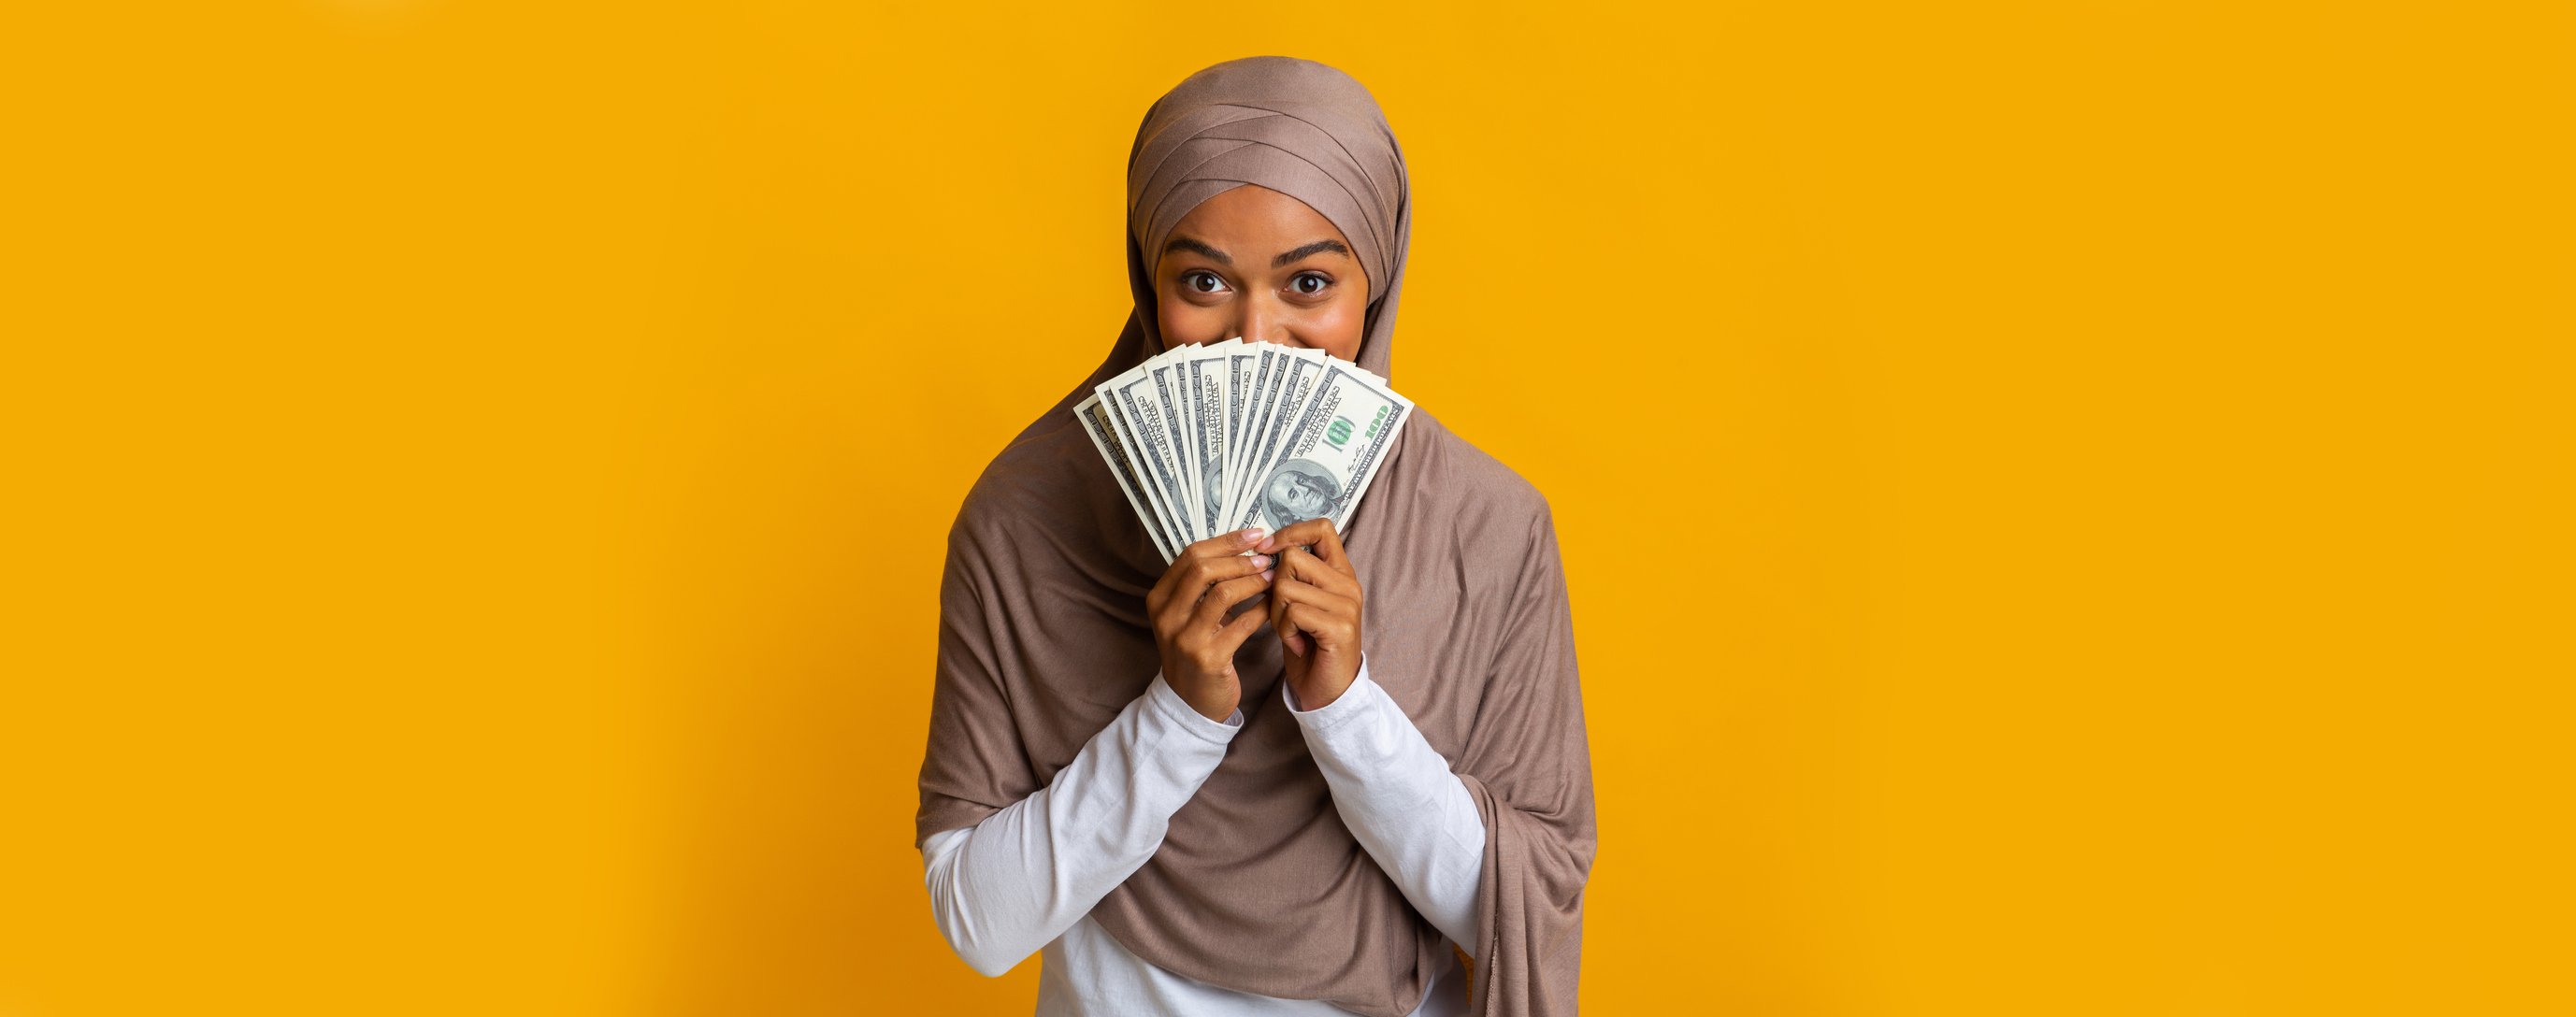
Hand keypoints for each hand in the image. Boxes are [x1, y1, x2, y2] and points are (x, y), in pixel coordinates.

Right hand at [1146, 527, 1275, 721]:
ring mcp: (1185, 638)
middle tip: (1266, 557)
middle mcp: (1167, 617)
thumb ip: (1203, 584)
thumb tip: (1241, 544)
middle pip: (1203, 568)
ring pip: (1223, 592)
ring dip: (1253, 581)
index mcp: (1159, 599)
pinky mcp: (1209, 658)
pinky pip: (1242, 624)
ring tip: (1273, 578)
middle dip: (1240, 558)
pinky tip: (1273, 605)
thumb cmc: (1197, 650)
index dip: (1225, 541)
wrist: (1191, 702)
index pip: (1190, 555)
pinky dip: (1262, 609)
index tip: (1254, 535)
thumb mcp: (1187, 615)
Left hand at [1258, 518, 1362, 709]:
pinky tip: (1298, 643)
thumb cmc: (1309, 646)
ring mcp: (1347, 605)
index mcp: (1340, 573)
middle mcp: (1348, 584)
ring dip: (1277, 614)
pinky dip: (1284, 630)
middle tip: (1285, 615)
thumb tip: (1264, 548)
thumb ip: (1292, 575)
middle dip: (1274, 587)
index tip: (1267, 549)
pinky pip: (1293, 612)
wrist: (1326, 691)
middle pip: (1292, 559)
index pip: (1321, 528)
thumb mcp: (1300, 603)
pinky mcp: (1339, 627)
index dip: (1290, 533)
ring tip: (1292, 632)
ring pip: (1286, 586)